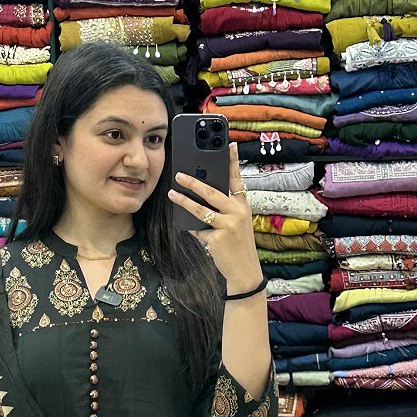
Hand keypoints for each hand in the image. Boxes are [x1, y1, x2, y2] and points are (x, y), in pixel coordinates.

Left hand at [168, 140, 261, 290]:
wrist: (245, 271)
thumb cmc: (238, 245)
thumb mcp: (236, 224)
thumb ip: (223, 211)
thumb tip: (200, 199)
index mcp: (243, 206)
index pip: (237, 180)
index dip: (233, 162)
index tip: (230, 144)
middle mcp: (238, 213)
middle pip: (213, 193)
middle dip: (194, 182)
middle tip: (179, 174)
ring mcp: (228, 226)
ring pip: (201, 210)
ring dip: (184, 201)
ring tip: (172, 194)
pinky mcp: (217, 239)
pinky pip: (199, 230)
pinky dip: (193, 229)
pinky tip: (189, 228)